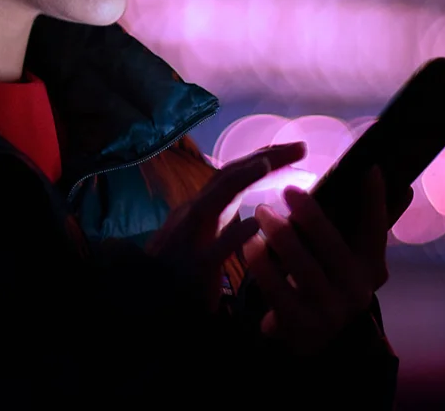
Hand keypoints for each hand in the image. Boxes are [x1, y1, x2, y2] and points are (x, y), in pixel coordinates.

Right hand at [144, 142, 305, 312]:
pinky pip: (215, 249)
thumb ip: (222, 221)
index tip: (293, 149)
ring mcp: (191, 238)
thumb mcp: (200, 237)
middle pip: (228, 177)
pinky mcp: (194, 267)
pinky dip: (234, 235)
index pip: (232, 175)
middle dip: (263, 158)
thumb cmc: (177, 270)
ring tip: (269, 164)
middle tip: (299, 147)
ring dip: (241, 179)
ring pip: (214, 201)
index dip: (262, 158)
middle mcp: (194, 214)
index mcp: (200, 209)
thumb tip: (255, 214)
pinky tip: (255, 225)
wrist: (145, 296)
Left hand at [244, 166, 392, 355]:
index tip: (369, 168)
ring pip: (302, 267)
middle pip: (334, 248)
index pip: (377, 231)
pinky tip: (250, 243)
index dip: (375, 201)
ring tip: (262, 211)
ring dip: (281, 235)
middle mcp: (356, 291)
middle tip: (288, 189)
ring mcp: (329, 310)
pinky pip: (277, 288)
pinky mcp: (300, 324)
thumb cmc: (326, 281)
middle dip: (312, 216)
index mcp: (371, 269)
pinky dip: (262, 264)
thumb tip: (380, 177)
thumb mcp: (347, 258)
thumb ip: (357, 224)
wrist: (312, 338)